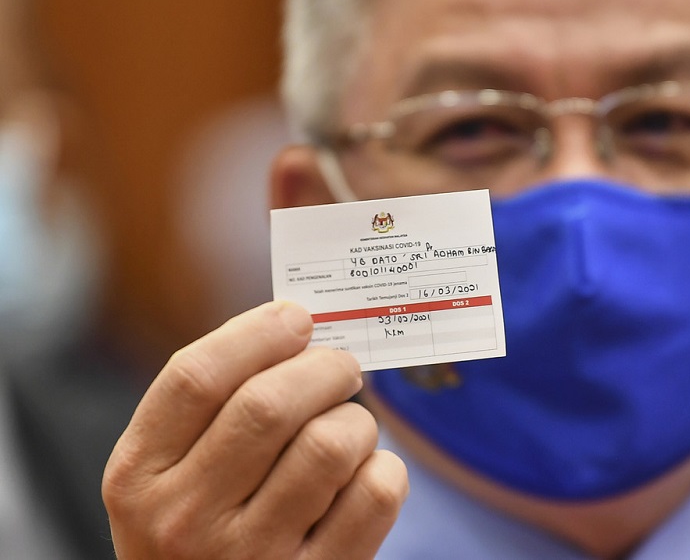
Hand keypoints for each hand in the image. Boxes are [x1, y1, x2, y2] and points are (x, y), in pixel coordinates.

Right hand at [103, 301, 407, 558]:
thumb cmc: (200, 530)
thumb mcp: (171, 475)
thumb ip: (215, 406)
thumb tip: (296, 326)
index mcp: (138, 476)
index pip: (195, 377)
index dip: (256, 334)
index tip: (296, 319)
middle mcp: (185, 519)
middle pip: (270, 404)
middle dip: (324, 368)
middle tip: (342, 368)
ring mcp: (251, 556)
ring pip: (331, 443)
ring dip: (356, 421)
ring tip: (349, 428)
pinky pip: (375, 494)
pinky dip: (384, 469)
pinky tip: (364, 475)